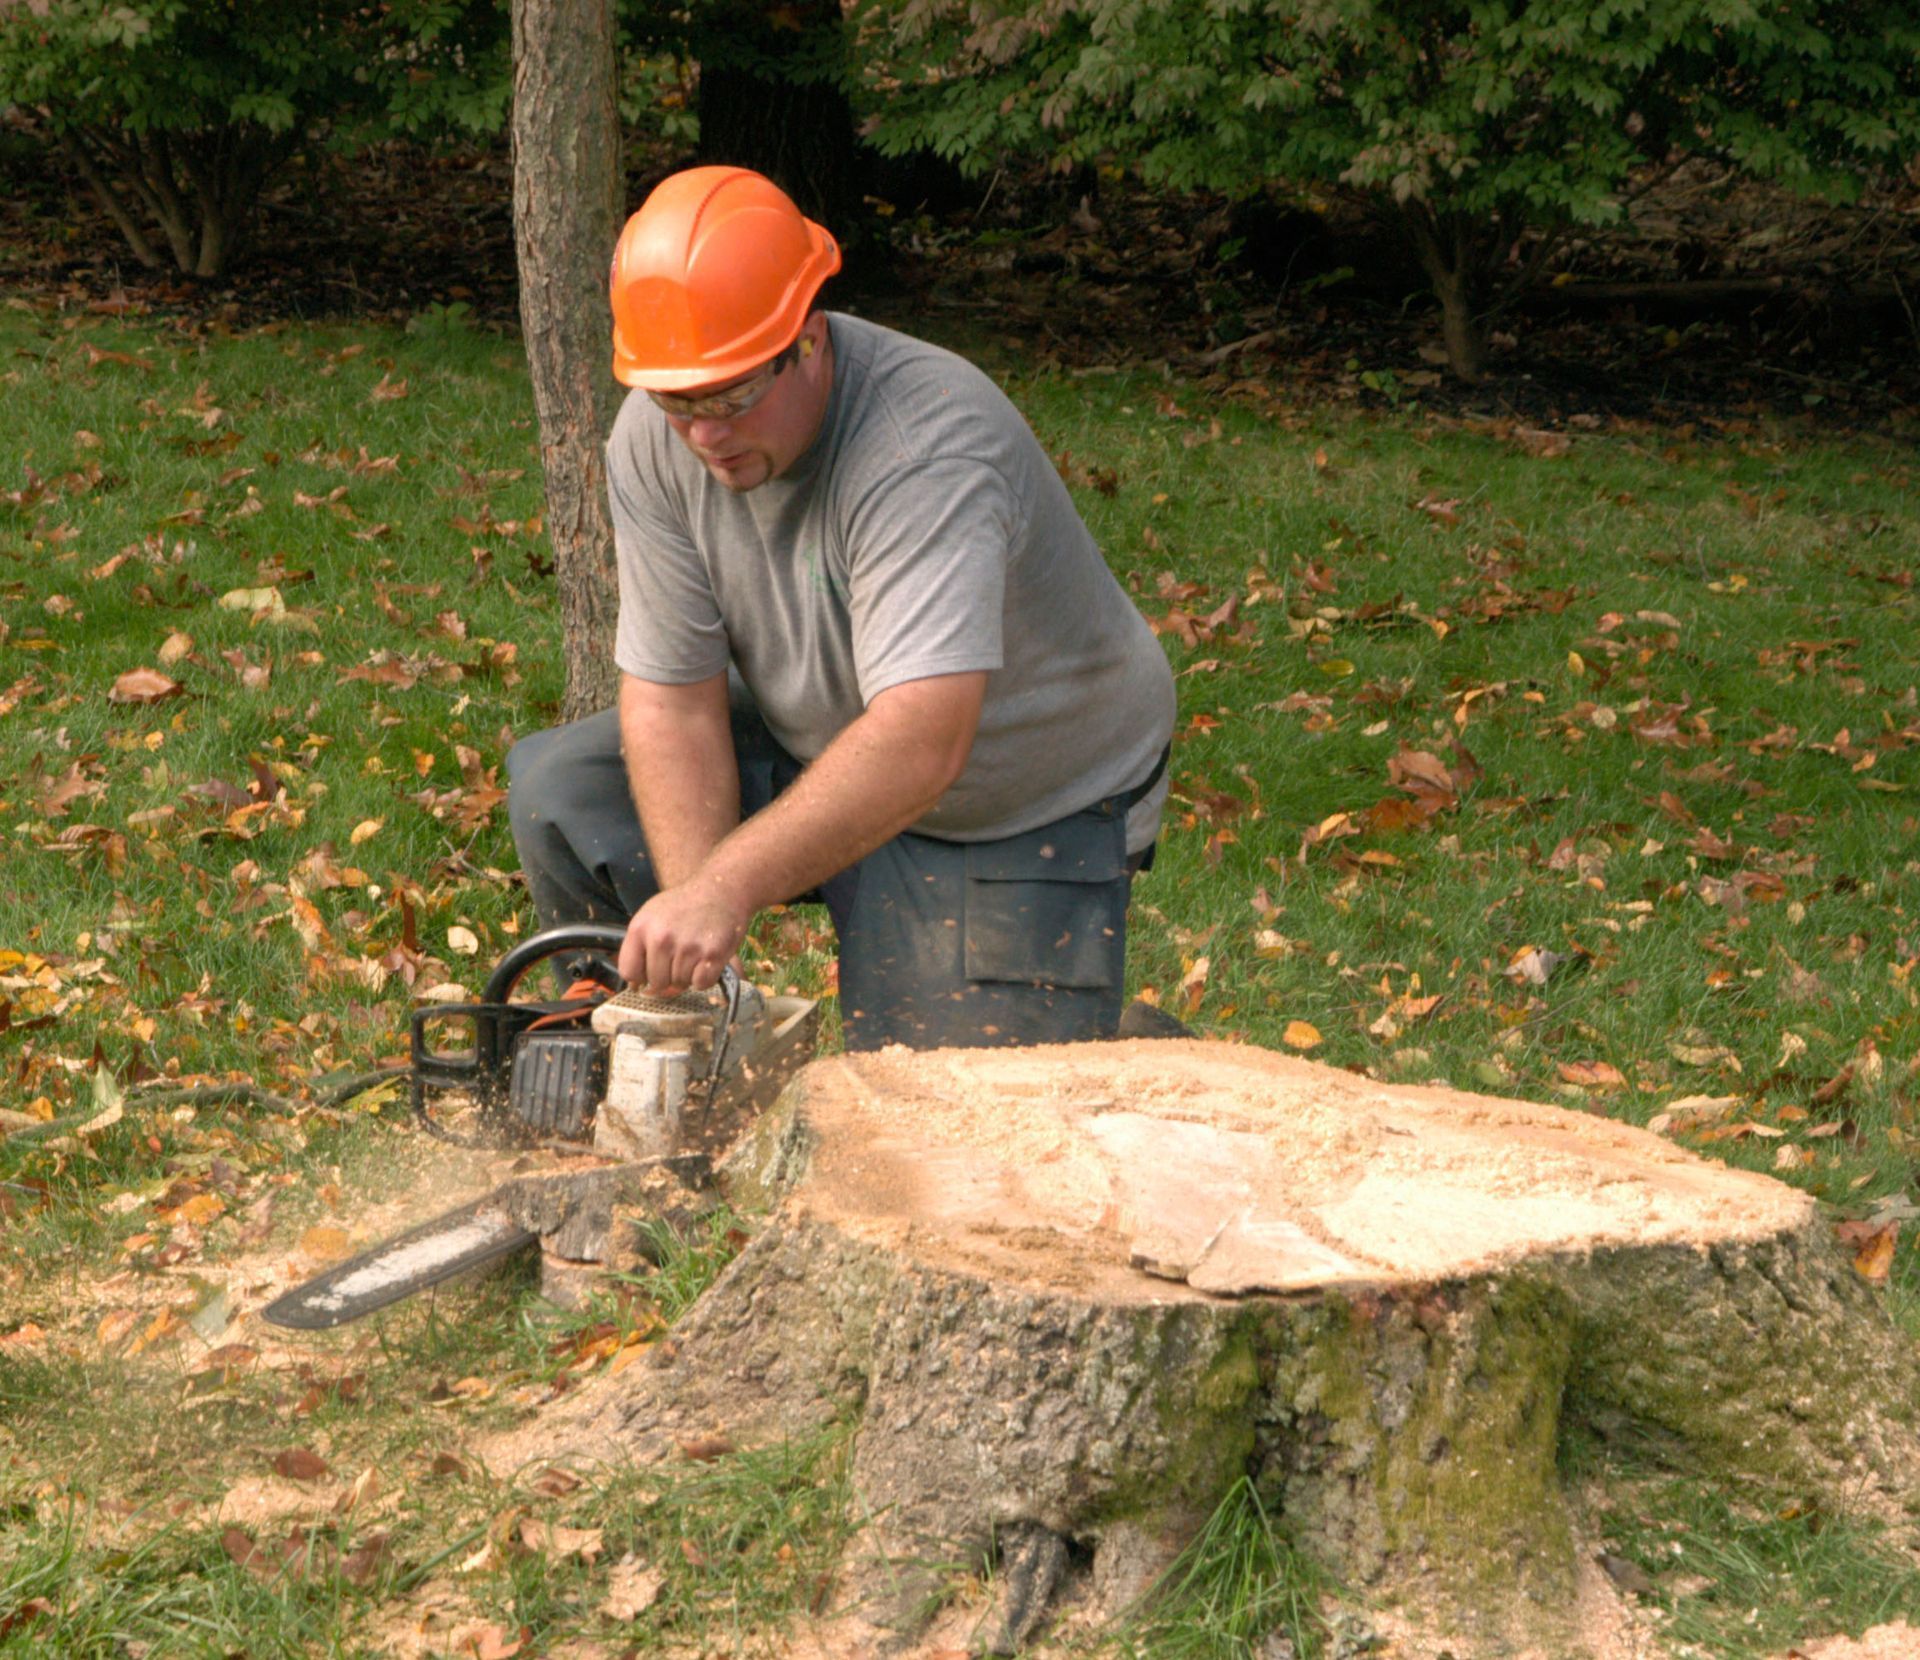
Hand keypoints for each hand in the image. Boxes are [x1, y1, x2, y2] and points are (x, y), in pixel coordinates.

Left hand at [618, 880, 750, 994]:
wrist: (720, 890)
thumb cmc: (684, 905)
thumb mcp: (651, 916)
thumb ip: (638, 948)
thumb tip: (636, 987)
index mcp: (641, 928)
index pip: (629, 972)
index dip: (641, 976)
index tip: (651, 972)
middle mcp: (661, 938)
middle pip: (656, 982)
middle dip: (668, 977)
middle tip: (679, 957)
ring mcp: (687, 947)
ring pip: (680, 984)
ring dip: (688, 975)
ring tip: (694, 952)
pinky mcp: (712, 954)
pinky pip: (701, 984)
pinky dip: (705, 978)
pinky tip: (706, 959)